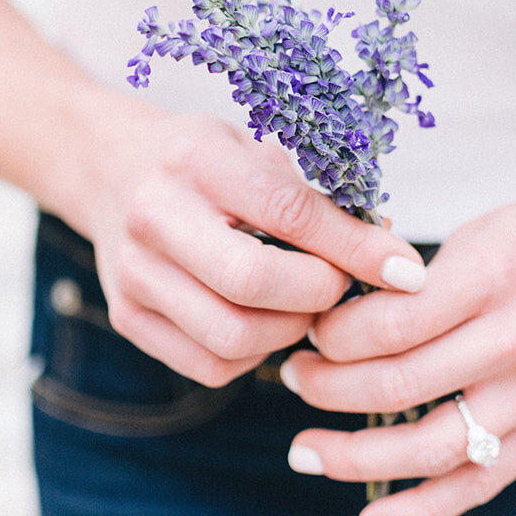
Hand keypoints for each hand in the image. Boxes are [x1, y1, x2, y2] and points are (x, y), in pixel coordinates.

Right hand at [76, 107, 427, 387]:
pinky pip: (210, 365)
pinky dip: (254, 355)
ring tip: (305, 306)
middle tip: (343, 287)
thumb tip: (391, 258)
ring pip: (232, 337)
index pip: (287, 211)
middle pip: (252, 283)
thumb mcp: (255, 150)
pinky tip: (264, 321)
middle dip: (319, 295)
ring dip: (290, 332)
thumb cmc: (204, 160)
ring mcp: (133, 274)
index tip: (405, 270)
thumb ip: (316, 199)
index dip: (354, 248)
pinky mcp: (127, 318)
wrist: (110, 170)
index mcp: (196, 160)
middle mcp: (154, 216)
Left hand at [281, 148, 515, 515]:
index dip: (334, 335)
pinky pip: (481, 482)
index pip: (392, 324)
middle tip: (291, 380)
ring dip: (357, 457)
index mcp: (495, 274)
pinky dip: (424, 510)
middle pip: (401, 386)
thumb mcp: (481, 230)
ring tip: (304, 450)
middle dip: (329, 389)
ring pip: (434, 446)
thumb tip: (330, 312)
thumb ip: (415, 277)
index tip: (307, 328)